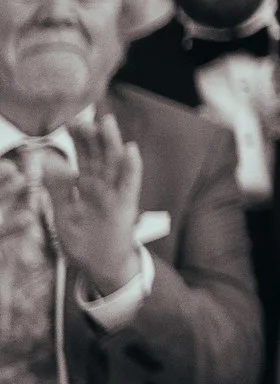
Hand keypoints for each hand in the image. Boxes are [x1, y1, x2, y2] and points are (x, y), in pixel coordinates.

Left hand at [43, 116, 144, 297]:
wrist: (102, 265)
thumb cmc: (84, 239)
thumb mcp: (64, 212)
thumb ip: (58, 187)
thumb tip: (44, 161)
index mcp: (89, 185)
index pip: (84, 156)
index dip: (79, 140)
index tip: (72, 121)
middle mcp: (104, 186)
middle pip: (100, 155)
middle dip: (94, 136)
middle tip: (85, 117)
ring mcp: (116, 195)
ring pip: (115, 164)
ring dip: (112, 143)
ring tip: (107, 123)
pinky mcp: (125, 206)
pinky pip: (130, 184)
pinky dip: (131, 167)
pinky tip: (131, 150)